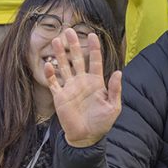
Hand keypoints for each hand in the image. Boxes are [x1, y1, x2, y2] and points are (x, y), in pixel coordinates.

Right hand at [45, 29, 123, 147]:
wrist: (86, 137)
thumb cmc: (101, 123)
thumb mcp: (113, 107)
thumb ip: (115, 90)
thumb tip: (119, 72)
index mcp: (96, 82)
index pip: (95, 61)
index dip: (94, 48)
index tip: (92, 35)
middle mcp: (82, 82)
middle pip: (77, 59)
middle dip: (74, 45)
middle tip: (69, 30)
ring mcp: (70, 88)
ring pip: (64, 67)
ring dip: (60, 54)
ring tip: (57, 40)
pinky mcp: (60, 97)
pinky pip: (54, 83)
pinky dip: (50, 74)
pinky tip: (48, 64)